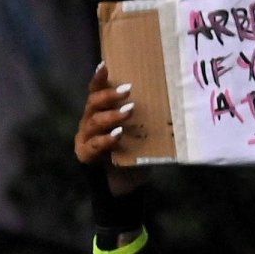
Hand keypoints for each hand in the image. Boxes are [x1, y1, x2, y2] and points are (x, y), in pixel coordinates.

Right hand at [73, 61, 144, 195]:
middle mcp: (89, 123)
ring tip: (129, 111)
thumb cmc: (133, 156)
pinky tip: (118, 135)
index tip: (105, 65)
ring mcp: (85, 139)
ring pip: (95, 122)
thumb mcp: (141, 133)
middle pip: (93, 103)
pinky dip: (107, 139)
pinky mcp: (86, 156)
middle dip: (109, 95)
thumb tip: (169, 100)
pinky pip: (95, 145)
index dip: (99, 79)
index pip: (96, 92)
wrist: (124, 188)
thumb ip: (144, 119)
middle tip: (128, 90)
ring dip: (112, 116)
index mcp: (99, 114)